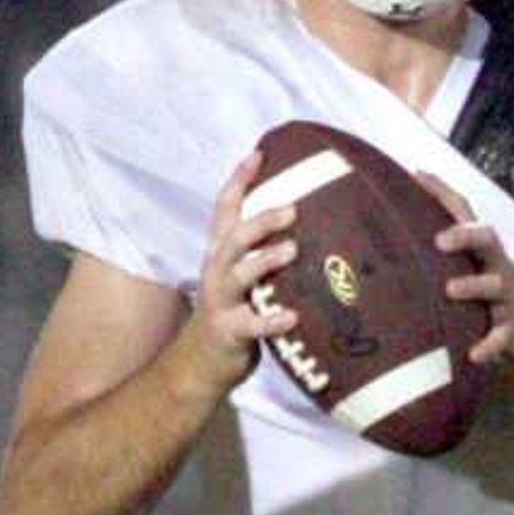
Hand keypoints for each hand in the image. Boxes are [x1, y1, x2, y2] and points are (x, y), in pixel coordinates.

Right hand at [190, 148, 302, 384]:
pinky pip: (250, 324)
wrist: (200, 361)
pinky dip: (271, 321)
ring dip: (265, 261)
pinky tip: (293, 317)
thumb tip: (313, 223)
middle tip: (292, 208)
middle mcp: (218, 270)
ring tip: (292, 250)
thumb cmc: (235, 310)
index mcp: (222, 252)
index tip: (260, 153)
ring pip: (239, 275)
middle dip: (261, 220)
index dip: (240, 179)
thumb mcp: (244, 275)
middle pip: (235, 237)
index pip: (226, 207)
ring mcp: (221, 300)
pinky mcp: (229, 331)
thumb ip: (265, 250)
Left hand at [424, 173, 513, 373]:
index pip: (464, 215)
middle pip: (486, 240)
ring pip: (494, 285)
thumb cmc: (497, 301)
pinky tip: (474, 354)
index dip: (442, 193)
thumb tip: (389, 254)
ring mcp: (508, 298)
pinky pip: (503, 336)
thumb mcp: (477, 275)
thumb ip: (445, 264)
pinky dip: (490, 345)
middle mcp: (497, 268)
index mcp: (483, 253)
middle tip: (439, 239)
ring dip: (474, 285)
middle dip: (464, 235)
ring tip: (451, 290)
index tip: (417, 175)